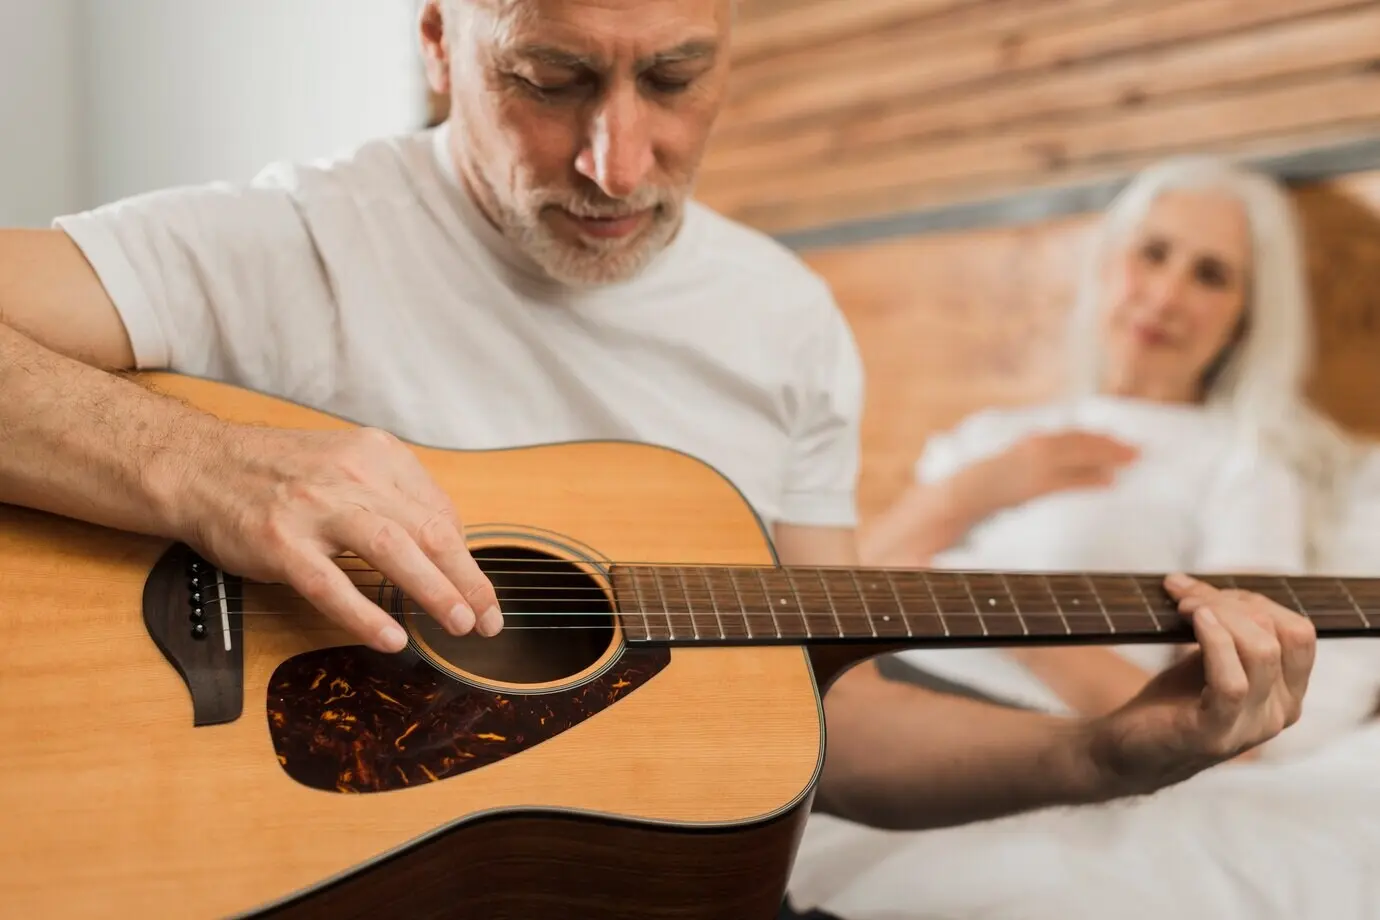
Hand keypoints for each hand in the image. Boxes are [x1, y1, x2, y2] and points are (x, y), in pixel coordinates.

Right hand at [176, 424, 500, 653]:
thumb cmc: (277, 472)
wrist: (197, 464)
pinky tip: (390, 637)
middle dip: (468, 578)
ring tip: (460, 624)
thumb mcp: (345, 462)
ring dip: (434, 590)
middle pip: (428, 530)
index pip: (439, 512)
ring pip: (392, 548)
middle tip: (489, 619)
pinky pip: (329, 583)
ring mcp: (315, 507)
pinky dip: (364, 613)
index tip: (480, 592)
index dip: (466, 557)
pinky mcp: (278, 542)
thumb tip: (445, 545)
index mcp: (376, 456)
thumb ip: (393, 495)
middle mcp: (352, 475)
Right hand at [958, 430, 1138, 517]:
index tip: (1120, 439)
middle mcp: (1040, 447)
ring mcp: (1040, 466)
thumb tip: (1073, 457)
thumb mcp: (1023, 456)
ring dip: (1109, 458)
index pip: (1076, 434)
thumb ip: (1047, 453)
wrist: (974, 489)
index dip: (1101, 436)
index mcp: (1037, 438)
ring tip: (1130, 461)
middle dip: (1112, 445)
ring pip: (1082, 457)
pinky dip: (1093, 480)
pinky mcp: (1039, 485)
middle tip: (1137, 450)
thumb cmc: (999, 476)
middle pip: (1084, 442)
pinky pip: (1073, 481)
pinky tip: (1110, 482)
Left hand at [1085, 573, 1314, 793]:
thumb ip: (1227, 630)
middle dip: (1235, 603)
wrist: (1128, 749)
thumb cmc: (1172, 703)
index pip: (1299, 633)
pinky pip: (1232, 681)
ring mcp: (1251, 727)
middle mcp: (1281, 713)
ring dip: (1219, 614)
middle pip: (1283, 635)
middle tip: (1186, 597)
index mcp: (1288, 693)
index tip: (1208, 593)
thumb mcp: (1210, 661)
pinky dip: (1215, 641)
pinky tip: (1194, 621)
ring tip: (1183, 606)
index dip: (1256, 601)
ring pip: (1261, 652)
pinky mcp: (1215, 735)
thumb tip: (1202, 583)